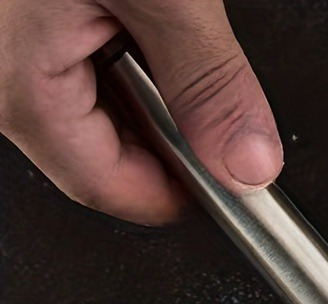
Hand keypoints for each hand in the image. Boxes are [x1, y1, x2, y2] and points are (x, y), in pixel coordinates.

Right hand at [0, 0, 282, 223]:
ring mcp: (2, 52)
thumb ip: (208, 82)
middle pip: (102, 156)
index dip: (181, 199)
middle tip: (209, 102)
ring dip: (146, 92)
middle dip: (168, 140)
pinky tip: (136, 24)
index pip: (110, 189)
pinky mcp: (14, 28)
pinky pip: (73, 68)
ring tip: (163, 34)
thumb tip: (247, 166)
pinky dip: (119, 57)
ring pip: (90, 111)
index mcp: (21, 87)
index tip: (229, 191)